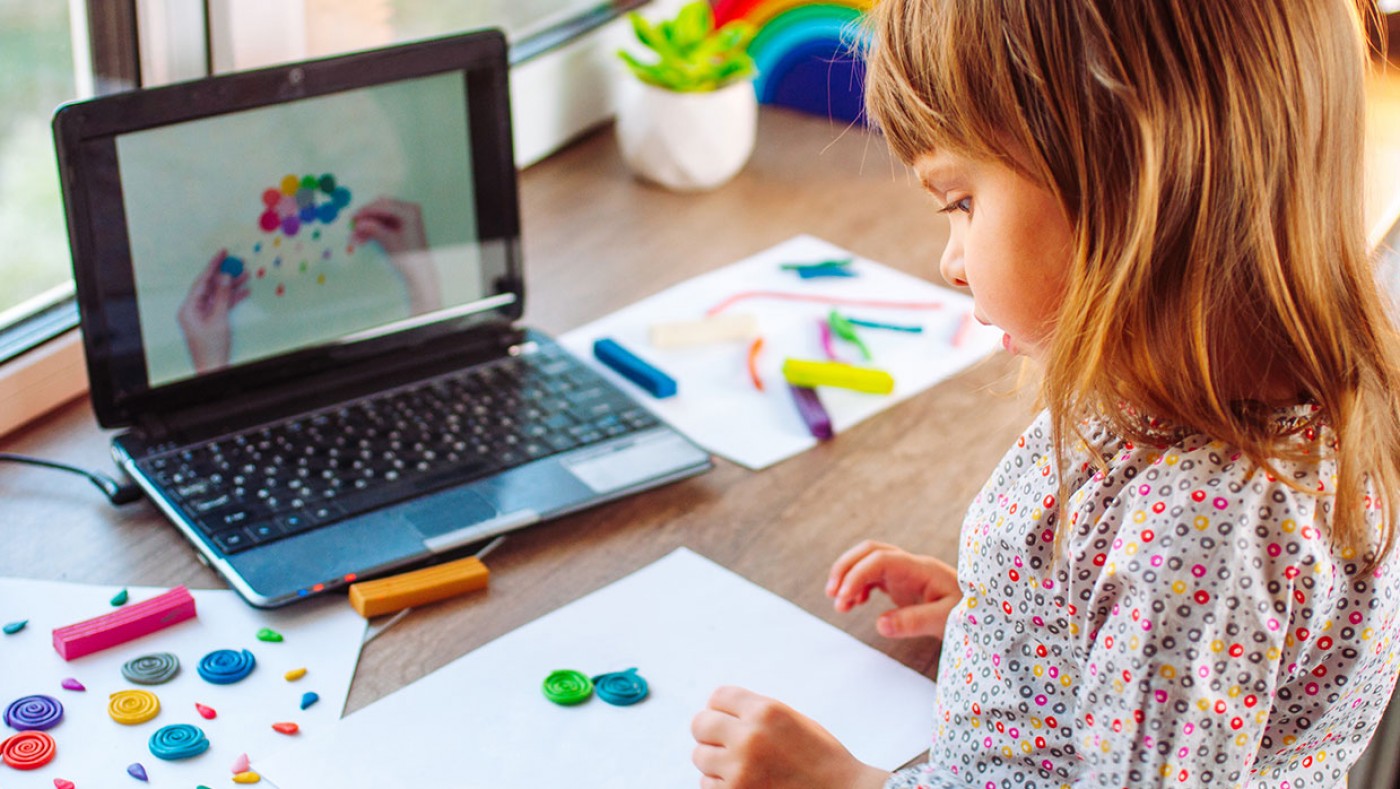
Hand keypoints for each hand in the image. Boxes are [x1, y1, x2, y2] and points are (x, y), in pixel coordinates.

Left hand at [177, 249, 247, 372]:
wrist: (211, 369)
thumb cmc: (211, 348)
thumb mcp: (218, 319)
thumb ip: (222, 296)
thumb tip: (224, 277)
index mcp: (188, 308)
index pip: (202, 281)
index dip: (213, 266)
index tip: (222, 253)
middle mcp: (193, 309)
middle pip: (210, 286)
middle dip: (225, 274)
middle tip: (238, 263)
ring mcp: (202, 315)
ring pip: (218, 294)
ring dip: (231, 285)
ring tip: (245, 275)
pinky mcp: (211, 320)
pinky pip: (221, 304)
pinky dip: (232, 298)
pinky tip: (244, 291)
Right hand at [351, 197, 440, 314]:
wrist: (420, 273)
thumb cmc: (409, 258)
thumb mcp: (389, 242)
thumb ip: (373, 229)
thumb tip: (358, 223)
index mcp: (409, 211)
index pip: (383, 206)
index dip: (366, 211)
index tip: (352, 217)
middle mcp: (408, 210)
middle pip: (380, 209)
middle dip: (365, 219)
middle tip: (352, 228)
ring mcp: (404, 218)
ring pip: (379, 218)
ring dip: (367, 227)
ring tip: (355, 240)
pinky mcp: (399, 226)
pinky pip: (382, 225)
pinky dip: (372, 231)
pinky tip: (362, 240)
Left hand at [691, 686, 888, 788]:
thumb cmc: (818, 757)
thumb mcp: (789, 720)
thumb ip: (753, 711)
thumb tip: (714, 709)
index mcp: (766, 711)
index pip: (718, 697)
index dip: (723, 708)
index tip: (731, 719)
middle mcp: (749, 738)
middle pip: (700, 724)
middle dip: (711, 732)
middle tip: (726, 742)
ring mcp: (739, 771)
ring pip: (700, 756)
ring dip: (715, 761)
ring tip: (742, 765)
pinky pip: (706, 783)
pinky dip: (720, 784)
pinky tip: (745, 783)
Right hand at [827, 540, 961, 639]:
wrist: (983, 611)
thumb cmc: (970, 613)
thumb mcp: (946, 621)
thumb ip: (914, 622)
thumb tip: (879, 624)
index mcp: (920, 569)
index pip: (880, 559)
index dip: (857, 575)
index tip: (843, 600)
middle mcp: (910, 566)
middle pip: (869, 551)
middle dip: (845, 568)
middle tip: (832, 595)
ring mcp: (905, 573)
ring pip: (867, 562)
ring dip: (848, 577)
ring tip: (839, 605)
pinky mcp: (902, 583)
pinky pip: (872, 576)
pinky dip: (857, 586)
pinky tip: (854, 604)